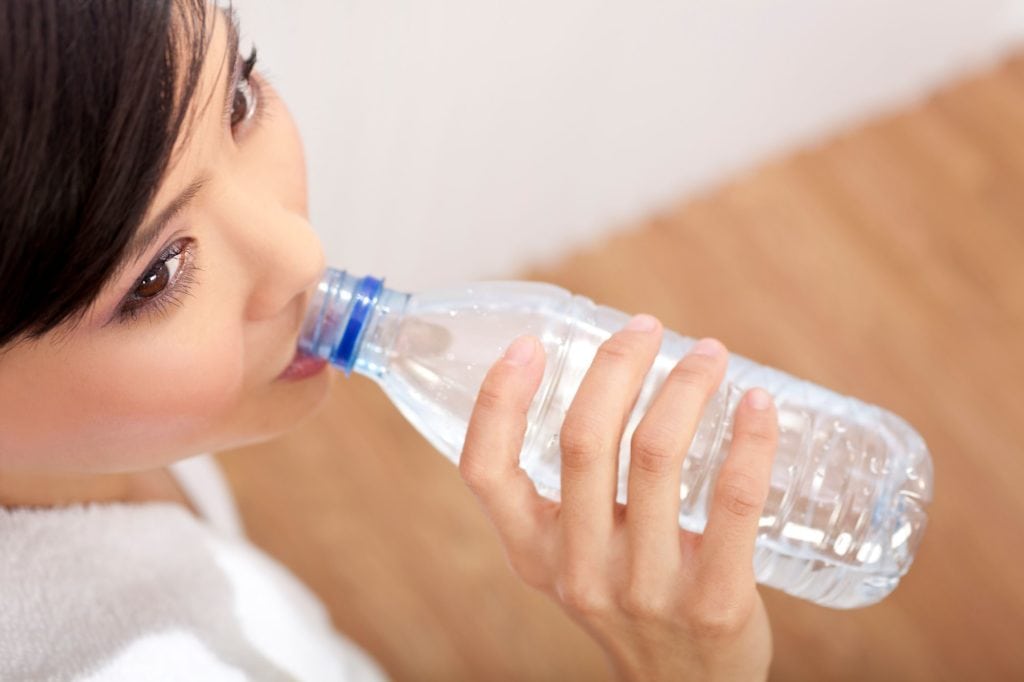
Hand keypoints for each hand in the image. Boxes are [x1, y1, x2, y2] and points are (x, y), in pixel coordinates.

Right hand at [458, 315, 777, 680]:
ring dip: (685, 388)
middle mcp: (577, 570)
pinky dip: (749, 441)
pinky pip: (733, 502)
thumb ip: (574, 490)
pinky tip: (759, 405)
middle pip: (584, 443)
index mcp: (532, 552)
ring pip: (657, 458)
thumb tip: (605, 374)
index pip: (485, 471)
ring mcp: (644, 589)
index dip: (498, 400)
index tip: (528, 343)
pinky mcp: (714, 601)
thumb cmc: (630, 598)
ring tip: (709, 353)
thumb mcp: (576, 557)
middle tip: (646, 327)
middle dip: (616, 367)